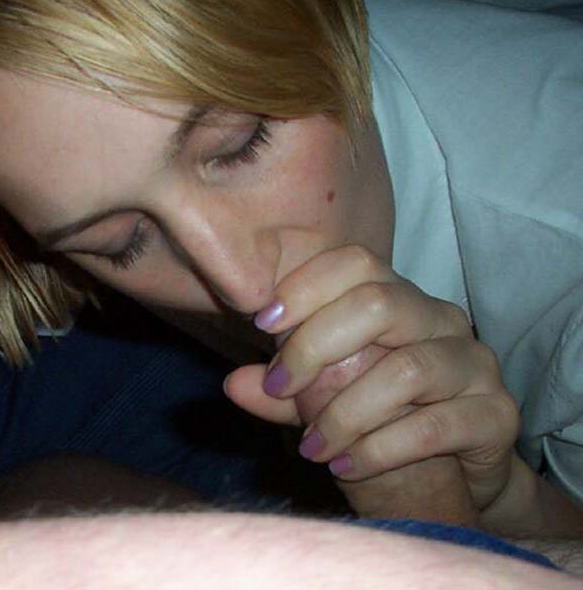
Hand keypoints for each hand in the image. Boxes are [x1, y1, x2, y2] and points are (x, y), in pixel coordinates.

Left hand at [224, 245, 519, 520]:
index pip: (355, 262)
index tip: (263, 324)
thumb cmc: (384, 417)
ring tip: (310, 447)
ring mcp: (475, 365)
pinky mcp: (497, 415)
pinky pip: (434, 426)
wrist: (462, 466)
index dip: (305, 286)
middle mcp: (441, 320)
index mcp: (399, 300)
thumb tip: (233, 384)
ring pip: (406, 371)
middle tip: (280, 388)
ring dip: (345, 413)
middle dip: (315, 346)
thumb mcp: (325, 400)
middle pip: (378, 304)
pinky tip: (345, 467)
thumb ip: (285, 390)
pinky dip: (379, 449)